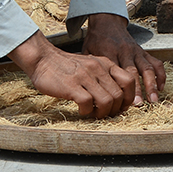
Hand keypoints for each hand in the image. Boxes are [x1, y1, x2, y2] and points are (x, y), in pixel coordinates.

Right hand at [9, 30, 139, 117]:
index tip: (121, 106)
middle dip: (114, 109)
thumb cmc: (67, 66)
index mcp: (105, 63)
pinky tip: (81, 110)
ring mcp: (85, 77)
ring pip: (107, 101)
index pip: (129, 80)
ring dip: (101, 113)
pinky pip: (87, 103)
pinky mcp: (72, 86)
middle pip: (119, 95)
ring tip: (93, 113)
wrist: (43, 58)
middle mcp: (98, 69)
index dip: (129, 97)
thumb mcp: (91, 65)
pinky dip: (86, 112)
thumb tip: (117, 96)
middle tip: (105, 113)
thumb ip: (104, 76)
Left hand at [82, 13, 165, 104]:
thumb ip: (90, 69)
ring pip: (147, 68)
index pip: (116, 73)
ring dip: (152, 85)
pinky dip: (160, 74)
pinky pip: (155, 62)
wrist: (107, 23)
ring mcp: (136, 51)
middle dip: (137, 89)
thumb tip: (86, 90)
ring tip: (154, 99)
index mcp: (110, 53)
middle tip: (139, 105)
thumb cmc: (96, 40)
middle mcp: (125, 52)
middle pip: (133, 72)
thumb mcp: (88, 51)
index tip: (123, 102)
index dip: (121, 88)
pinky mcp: (143, 51)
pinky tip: (161, 86)